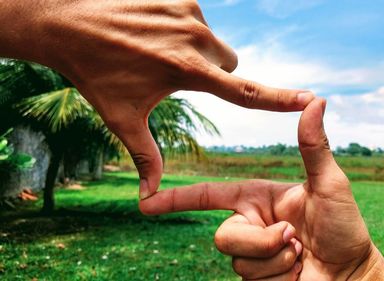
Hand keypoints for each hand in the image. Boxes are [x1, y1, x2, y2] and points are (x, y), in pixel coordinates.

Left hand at [0, 0, 314, 198]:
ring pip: (214, 42)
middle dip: (214, 73)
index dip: (278, 99)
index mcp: (187, 71)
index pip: (244, 91)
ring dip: (195, 50)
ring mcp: (189, 12)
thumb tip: (148, 198)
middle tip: (173, 73)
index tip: (309, 98)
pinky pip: (198, 20)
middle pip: (230, 63)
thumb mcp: (122, 119)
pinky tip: (151, 30)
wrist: (66, 22)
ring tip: (156, 50)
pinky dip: (182, 29)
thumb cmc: (95, 75)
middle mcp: (196, 38)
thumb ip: (145, 157)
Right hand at [140, 98, 383, 279]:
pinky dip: (280, 277)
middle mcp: (251, 224)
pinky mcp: (259, 278)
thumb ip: (314, 145)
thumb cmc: (344, 227)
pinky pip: (251, 280)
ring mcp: (254, 254)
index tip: (147, 200)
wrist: (352, 274)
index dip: (178, 198)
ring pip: (238, 261)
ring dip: (276, 261)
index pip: (209, 195)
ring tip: (301, 255)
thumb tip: (316, 99)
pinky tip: (299, 273)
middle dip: (261, 242)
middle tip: (294, 239)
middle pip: (224, 236)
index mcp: (258, 198)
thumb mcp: (329, 184)